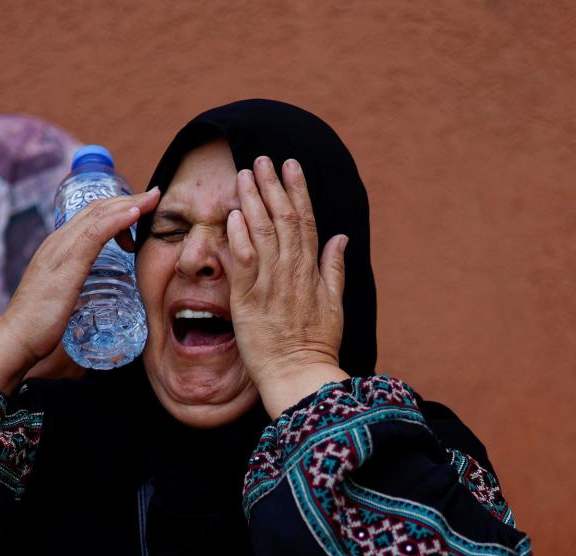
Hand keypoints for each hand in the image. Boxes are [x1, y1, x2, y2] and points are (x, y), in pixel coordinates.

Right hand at [0, 187, 160, 393]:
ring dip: (129, 203)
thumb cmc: (40, 324)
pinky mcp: (67, 263)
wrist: (17, 337)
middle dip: (127, 199)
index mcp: (57, 247)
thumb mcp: (64, 297)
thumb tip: (96, 296)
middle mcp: (57, 241)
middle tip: (153, 197)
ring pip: (98, 215)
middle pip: (97, 209)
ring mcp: (60, 249)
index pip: (90, 216)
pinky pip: (95, 233)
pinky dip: (118, 219)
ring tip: (152, 199)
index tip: (141, 208)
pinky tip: (135, 214)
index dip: (117, 208)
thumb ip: (78, 289)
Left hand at [226, 156, 349, 418]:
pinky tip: (234, 214)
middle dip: (272, 186)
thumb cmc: (316, 344)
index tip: (290, 165)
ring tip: (244, 174)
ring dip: (253, 201)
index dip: (297, 190)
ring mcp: (270, 284)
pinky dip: (239, 236)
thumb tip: (342, 237)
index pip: (306, 220)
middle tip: (262, 159)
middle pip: (283, 219)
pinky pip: (244, 262)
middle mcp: (292, 272)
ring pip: (262, 233)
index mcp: (312, 270)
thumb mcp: (334, 303)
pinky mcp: (248, 300)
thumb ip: (334, 267)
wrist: (299, 376)